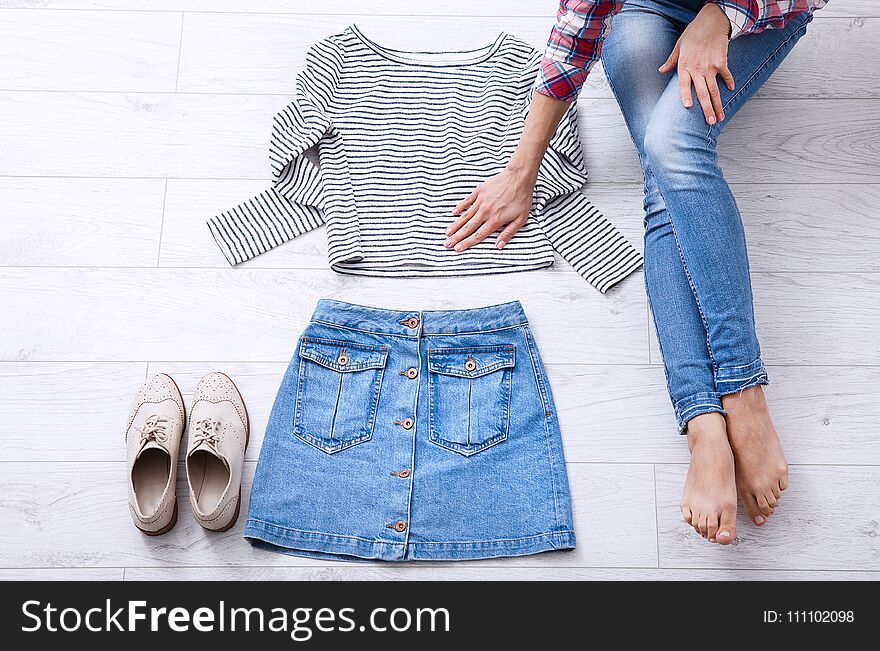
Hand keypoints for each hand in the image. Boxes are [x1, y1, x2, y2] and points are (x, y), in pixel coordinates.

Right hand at [444, 164, 536, 250]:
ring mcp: (481, 201)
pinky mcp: (480, 191)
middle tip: (446, 244)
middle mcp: (485, 212)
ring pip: (466, 216)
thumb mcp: (521, 219)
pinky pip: (467, 201)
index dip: (467, 243)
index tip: (457, 249)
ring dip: (455, 225)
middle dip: (456, 237)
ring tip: (447, 232)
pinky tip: (454, 213)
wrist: (519, 177)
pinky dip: (460, 207)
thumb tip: (499, 246)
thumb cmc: (522, 198)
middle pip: (468, 227)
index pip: (478, 235)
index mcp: (495, 220)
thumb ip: (509, 233)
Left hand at [658, 3, 734, 124]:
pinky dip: (729, 82)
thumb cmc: (694, 33)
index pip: (683, 85)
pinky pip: (726, 75)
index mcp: (685, 66)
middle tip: (710, 122)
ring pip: (714, 89)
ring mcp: (711, 66)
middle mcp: (698, 68)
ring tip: (720, 117)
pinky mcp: (722, 61)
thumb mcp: (679, 45)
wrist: (712, 20)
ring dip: (718, 104)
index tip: (689, 108)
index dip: (686, 96)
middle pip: (702, 92)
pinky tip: (731, 90)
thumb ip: (671, 61)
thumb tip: (661, 70)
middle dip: (706, 109)